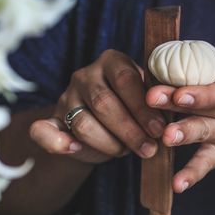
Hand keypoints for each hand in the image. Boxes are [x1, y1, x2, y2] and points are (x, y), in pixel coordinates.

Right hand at [30, 50, 164, 162]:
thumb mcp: (149, 99)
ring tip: (127, 152)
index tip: (159, 129)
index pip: (125, 79)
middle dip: (130, 130)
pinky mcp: (52, 119)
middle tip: (149, 148)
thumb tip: (171, 115)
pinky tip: (74, 150)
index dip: (142, 107)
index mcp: (112, 62)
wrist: (108, 123)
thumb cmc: (135, 108)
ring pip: (82, 123)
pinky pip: (43, 131)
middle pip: (104, 102)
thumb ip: (157, 101)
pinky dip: (57, 143)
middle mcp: (86, 75)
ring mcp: (66, 97)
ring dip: (109, 143)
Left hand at [147, 0, 214, 192]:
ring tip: (164, 141)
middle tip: (154, 104)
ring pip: (205, 137)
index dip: (202, 92)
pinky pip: (208, 163)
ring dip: (184, 138)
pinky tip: (175, 185)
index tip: (178, 90)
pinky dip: (193, 174)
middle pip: (208, 112)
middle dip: (180, 109)